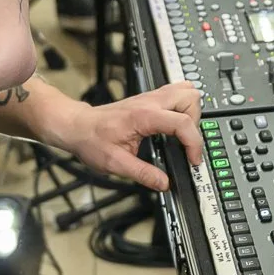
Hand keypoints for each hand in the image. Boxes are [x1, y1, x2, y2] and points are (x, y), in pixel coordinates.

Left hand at [55, 82, 202, 193]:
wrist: (77, 126)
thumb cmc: (91, 140)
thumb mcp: (115, 164)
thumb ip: (143, 174)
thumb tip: (164, 183)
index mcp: (144, 116)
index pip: (182, 122)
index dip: (194, 143)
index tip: (193, 160)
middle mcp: (150, 102)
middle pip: (191, 99)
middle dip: (196, 123)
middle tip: (187, 144)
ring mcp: (150, 97)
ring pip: (187, 91)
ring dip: (192, 111)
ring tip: (184, 133)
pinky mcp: (150, 98)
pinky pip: (177, 92)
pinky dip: (184, 106)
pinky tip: (177, 123)